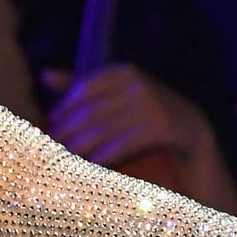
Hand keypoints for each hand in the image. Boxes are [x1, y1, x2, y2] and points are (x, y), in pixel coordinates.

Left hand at [41, 64, 203, 168]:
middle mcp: (138, 84)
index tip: (49, 126)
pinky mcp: (162, 127)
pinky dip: (105, 154)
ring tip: (64, 159)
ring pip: (105, 129)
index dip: (64, 108)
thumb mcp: (117, 94)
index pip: (84, 88)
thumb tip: (43, 74)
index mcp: (124, 72)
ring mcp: (152, 105)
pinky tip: (90, 164)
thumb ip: (82, 85)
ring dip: (80, 146)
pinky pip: (124, 143)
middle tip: (50, 148)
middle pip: (92, 110)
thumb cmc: (145, 112)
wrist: (192, 129)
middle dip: (68, 130)